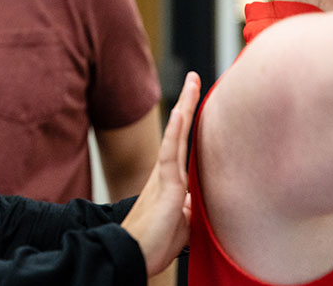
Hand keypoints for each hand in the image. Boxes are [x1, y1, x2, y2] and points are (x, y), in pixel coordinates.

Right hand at [121, 71, 199, 275]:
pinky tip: (178, 113)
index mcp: (173, 182)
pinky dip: (174, 132)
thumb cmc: (154, 243)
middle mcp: (168, 174)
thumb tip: (197, 204)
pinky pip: (170, 154)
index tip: (194, 99)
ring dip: (185, 107)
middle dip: (188, 103)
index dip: (189, 121)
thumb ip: (190, 209)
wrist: (135, 255)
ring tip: (192, 82)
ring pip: (177, 135)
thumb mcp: (182, 223)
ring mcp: (166, 177)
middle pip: (181, 131)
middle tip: (194, 77)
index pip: (185, 145)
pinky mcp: (165, 186)